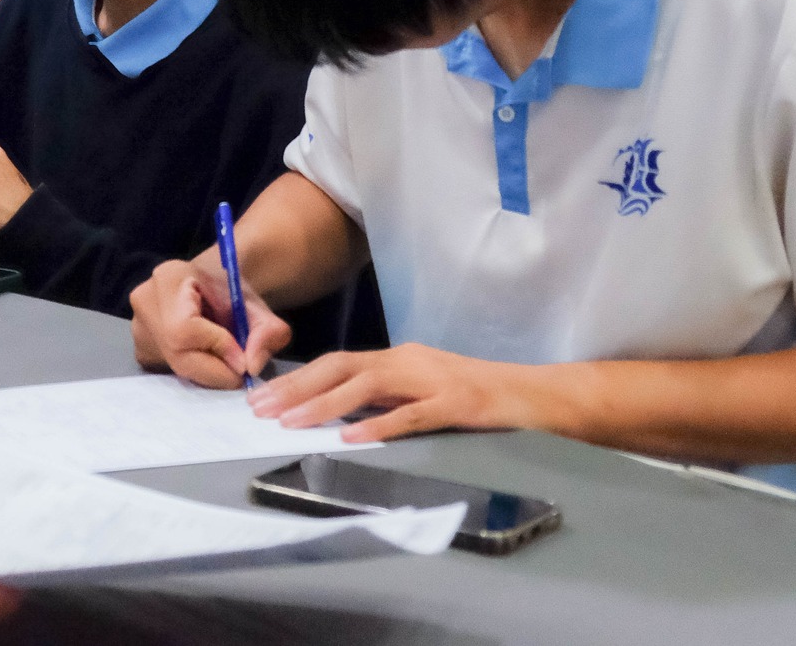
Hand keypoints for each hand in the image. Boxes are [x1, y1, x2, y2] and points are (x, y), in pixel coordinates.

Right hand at [129, 257, 290, 389]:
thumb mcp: (260, 308)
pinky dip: (194, 371)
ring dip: (205, 370)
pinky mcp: (139, 347)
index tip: (243, 360)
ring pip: (173, 364)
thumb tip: (251, 366)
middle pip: (176, 351)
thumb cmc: (233, 292)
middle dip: (213, 368)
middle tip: (239, 371)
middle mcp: (143, 300)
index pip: (185, 327)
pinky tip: (206, 356)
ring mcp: (136, 325)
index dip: (216, 348)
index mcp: (169, 276)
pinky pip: (168, 369)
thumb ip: (267, 332)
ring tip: (224, 357)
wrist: (213, 285)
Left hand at [247, 343, 538, 442]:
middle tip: (260, 410)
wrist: (535, 394)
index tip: (263, 398)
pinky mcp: (456, 403)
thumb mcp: (422, 391)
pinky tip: (352, 437)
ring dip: (325, 404)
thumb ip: (385, 399)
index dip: (297, 380)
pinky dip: (380, 425)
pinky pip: (412, 415)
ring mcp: (432, 380)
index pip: (336, 363)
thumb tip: (338, 414)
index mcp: (398, 359)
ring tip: (292, 422)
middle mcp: (408, 361)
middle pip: (342, 367)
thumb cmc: (477, 397)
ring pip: (368, 386)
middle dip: (297, 388)